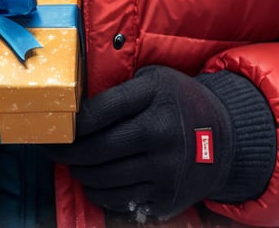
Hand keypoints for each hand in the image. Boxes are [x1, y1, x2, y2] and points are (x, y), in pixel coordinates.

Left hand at [44, 65, 232, 219]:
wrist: (225, 138)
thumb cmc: (179, 102)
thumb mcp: (156, 79)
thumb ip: (121, 90)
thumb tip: (77, 108)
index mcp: (155, 97)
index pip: (99, 112)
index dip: (72, 123)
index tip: (56, 126)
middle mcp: (160, 134)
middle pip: (96, 149)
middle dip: (67, 152)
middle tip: (54, 150)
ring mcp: (164, 170)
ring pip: (103, 178)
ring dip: (80, 173)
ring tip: (73, 164)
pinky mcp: (166, 198)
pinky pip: (118, 199)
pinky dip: (98, 192)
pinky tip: (93, 180)